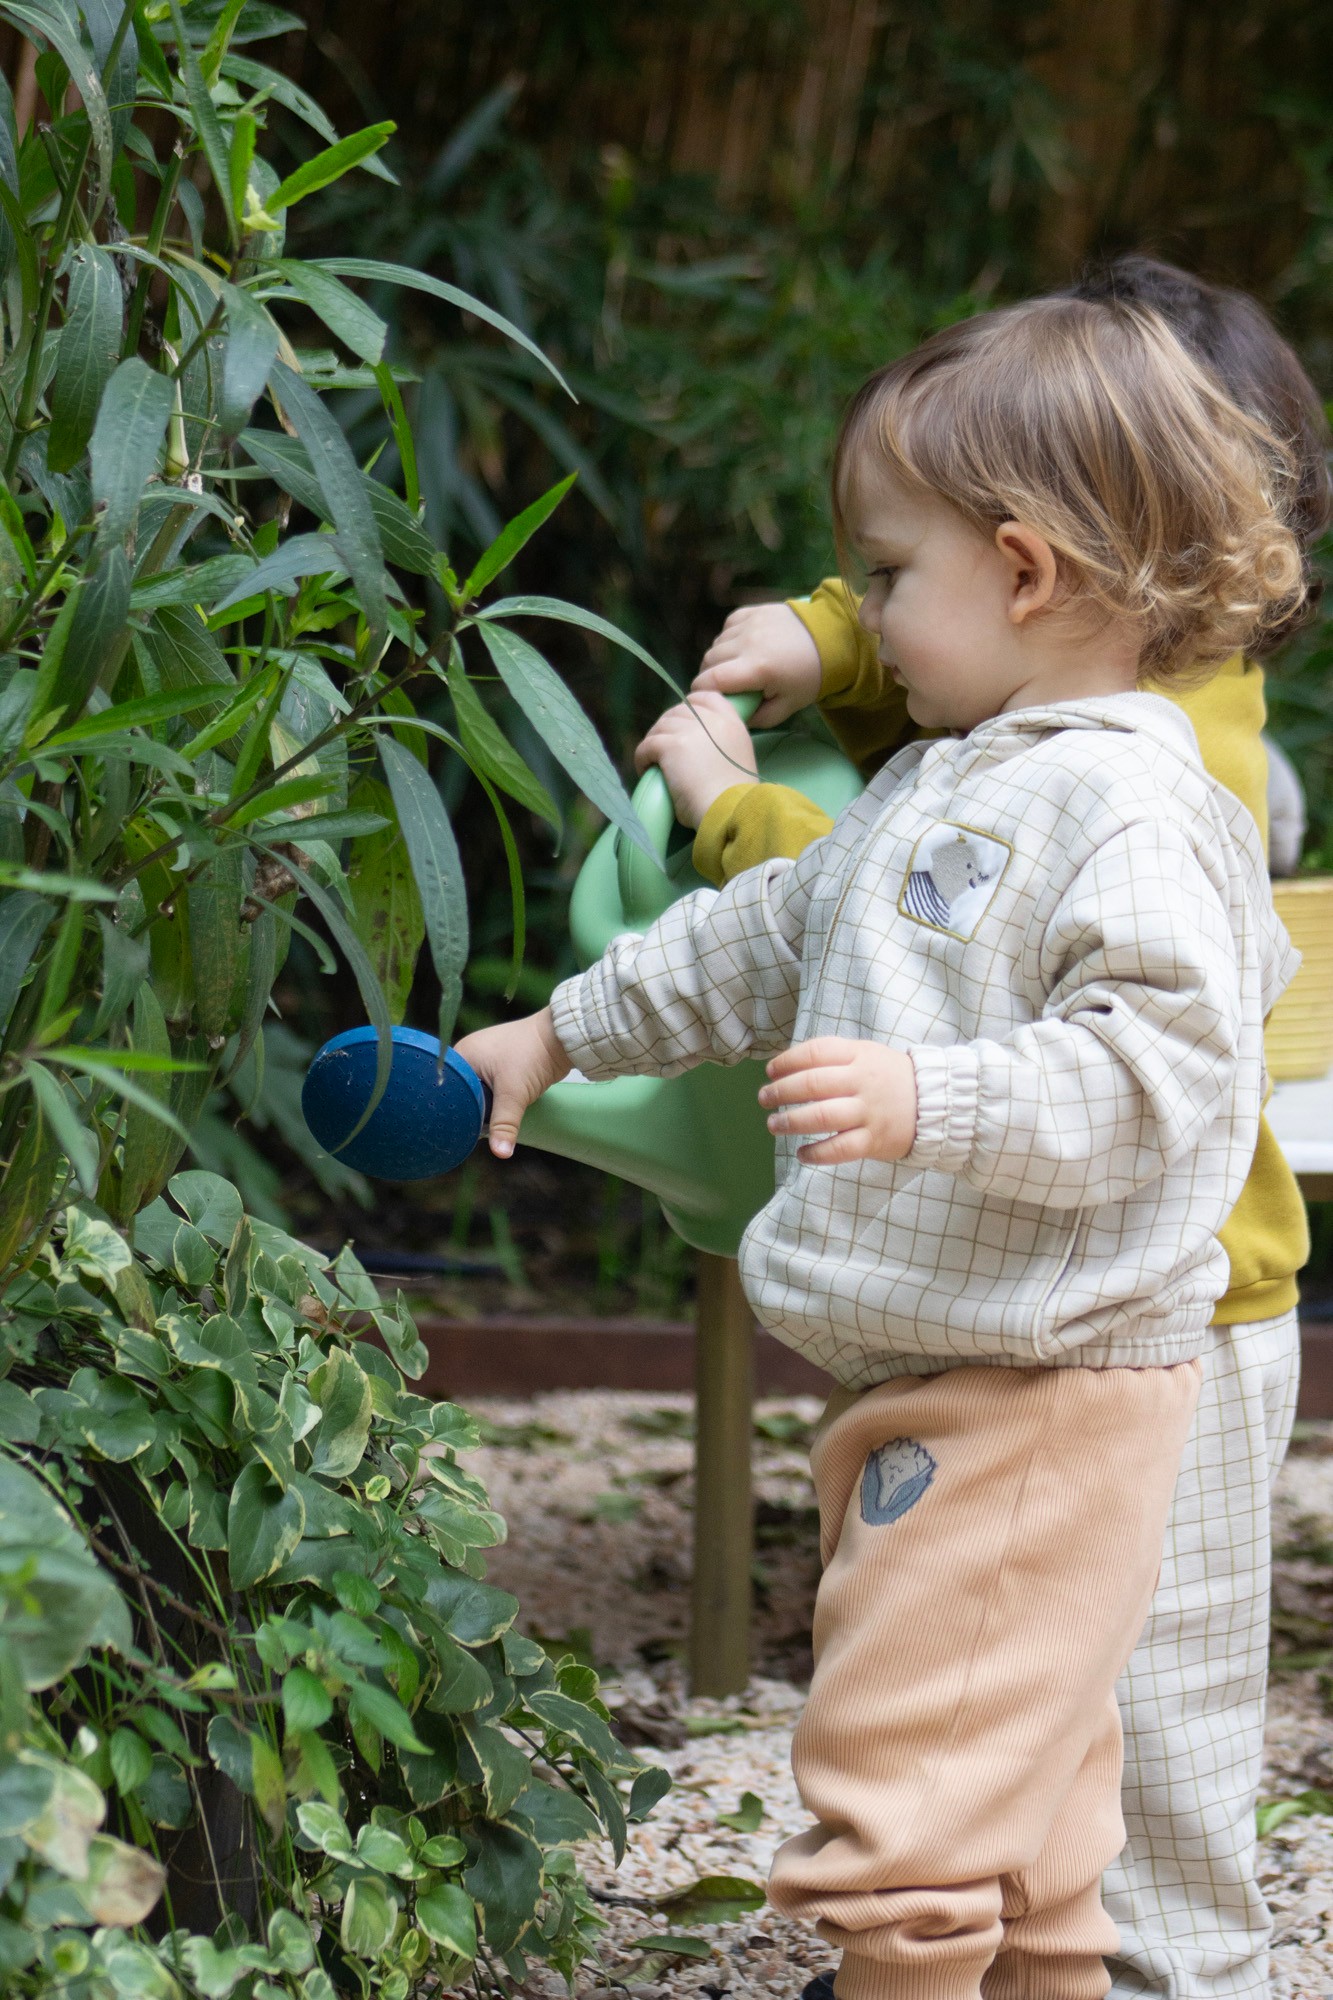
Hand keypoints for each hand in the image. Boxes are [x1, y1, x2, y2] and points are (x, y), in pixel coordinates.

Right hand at [455, 1008, 570, 1159]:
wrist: (561, 1038)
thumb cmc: (532, 1056)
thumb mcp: (514, 1093)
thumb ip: (504, 1124)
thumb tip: (501, 1153)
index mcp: (463, 1054)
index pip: (449, 1089)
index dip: (454, 1110)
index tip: (458, 1130)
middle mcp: (470, 1055)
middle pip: (463, 1092)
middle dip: (471, 1110)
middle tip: (473, 1132)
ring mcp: (486, 1058)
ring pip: (478, 1092)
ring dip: (484, 1106)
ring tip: (486, 1124)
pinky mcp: (501, 1064)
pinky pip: (491, 1088)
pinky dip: (495, 1100)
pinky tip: (499, 1112)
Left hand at [634, 691, 758, 828]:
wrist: (729, 812)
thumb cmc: (734, 800)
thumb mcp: (736, 761)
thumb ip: (718, 746)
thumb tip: (693, 750)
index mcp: (733, 724)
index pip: (707, 697)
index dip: (690, 706)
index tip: (682, 725)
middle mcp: (713, 721)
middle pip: (679, 710)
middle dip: (668, 727)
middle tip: (662, 749)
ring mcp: (691, 730)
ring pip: (661, 726)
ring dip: (654, 742)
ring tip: (652, 762)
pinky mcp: (671, 745)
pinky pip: (647, 745)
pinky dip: (642, 757)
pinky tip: (645, 770)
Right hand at [692, 603, 821, 725]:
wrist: (830, 639)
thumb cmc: (809, 677)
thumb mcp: (787, 707)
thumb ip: (758, 718)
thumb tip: (734, 717)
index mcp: (756, 668)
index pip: (711, 680)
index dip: (701, 691)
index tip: (704, 699)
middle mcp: (748, 642)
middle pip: (709, 661)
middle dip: (709, 676)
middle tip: (722, 687)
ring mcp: (750, 623)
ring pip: (716, 644)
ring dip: (719, 658)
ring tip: (734, 668)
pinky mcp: (752, 611)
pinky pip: (727, 626)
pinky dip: (728, 638)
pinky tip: (742, 647)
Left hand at [758, 1037, 917, 1164]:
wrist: (938, 1102)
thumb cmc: (891, 1077)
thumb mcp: (867, 1054)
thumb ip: (833, 1056)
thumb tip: (787, 1065)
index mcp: (859, 1056)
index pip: (816, 1052)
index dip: (787, 1061)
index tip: (771, 1071)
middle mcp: (862, 1082)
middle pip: (813, 1084)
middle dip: (781, 1092)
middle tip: (764, 1099)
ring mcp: (868, 1112)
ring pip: (822, 1116)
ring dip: (791, 1122)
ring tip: (774, 1125)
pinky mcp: (874, 1140)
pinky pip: (840, 1149)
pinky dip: (816, 1154)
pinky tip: (802, 1154)